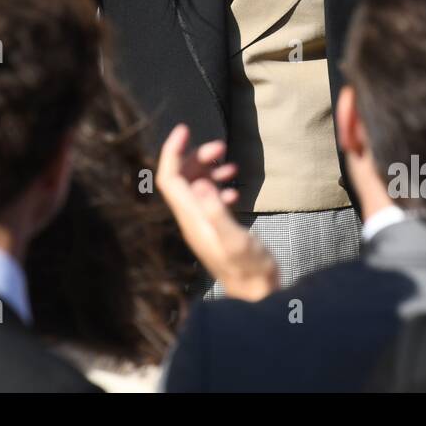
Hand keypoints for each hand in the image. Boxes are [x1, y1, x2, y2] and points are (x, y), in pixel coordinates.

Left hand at [156, 124, 278, 301]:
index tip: (185, 129)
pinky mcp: (213, 229)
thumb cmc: (250, 270)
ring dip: (209, 171)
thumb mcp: (235, 240)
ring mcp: (201, 225)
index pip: (169, 178)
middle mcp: (191, 220)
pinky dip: (219, 188)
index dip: (172, 151)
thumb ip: (217, 212)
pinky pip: (208, 200)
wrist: (256, 296)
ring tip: (231, 165)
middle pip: (180, 178)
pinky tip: (235, 189)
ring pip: (194, 187)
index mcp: (191, 218)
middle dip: (196, 157)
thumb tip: (198, 183)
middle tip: (221, 147)